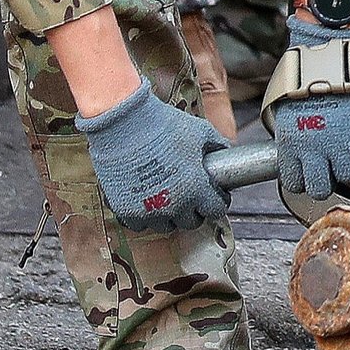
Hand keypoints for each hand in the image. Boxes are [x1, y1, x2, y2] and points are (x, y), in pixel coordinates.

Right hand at [77, 82, 230, 232]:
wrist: (122, 123)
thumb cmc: (163, 125)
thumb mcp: (200, 132)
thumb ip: (217, 146)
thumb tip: (227, 152)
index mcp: (197, 189)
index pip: (216, 211)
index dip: (217, 202)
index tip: (213, 195)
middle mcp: (175, 205)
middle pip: (192, 222)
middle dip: (194, 210)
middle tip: (189, 196)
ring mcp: (149, 210)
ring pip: (166, 226)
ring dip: (169, 216)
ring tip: (166, 199)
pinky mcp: (125, 210)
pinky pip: (139, 225)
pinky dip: (143, 217)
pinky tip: (144, 202)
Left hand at [273, 15, 349, 198]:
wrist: (329, 59)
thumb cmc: (306, 81)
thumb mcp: (287, 114)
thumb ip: (293, 139)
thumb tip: (298, 155)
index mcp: (291, 145)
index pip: (295, 183)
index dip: (304, 180)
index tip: (310, 172)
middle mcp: (313, 151)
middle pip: (320, 189)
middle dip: (326, 181)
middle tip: (331, 168)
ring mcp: (340, 147)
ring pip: (347, 177)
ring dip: (349, 168)